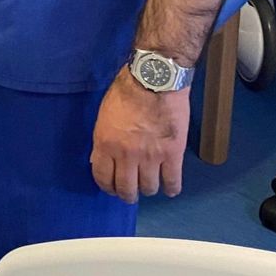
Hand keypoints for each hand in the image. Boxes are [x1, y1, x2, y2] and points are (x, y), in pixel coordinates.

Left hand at [90, 70, 189, 202]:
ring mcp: (151, 156)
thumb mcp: (104, 116)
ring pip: (149, 188)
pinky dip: (171, 189)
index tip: (112, 188)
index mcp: (106, 144)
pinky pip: (172, 181)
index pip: (103, 178)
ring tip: (150, 186)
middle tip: (130, 194)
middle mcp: (127, 155)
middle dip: (127, 195)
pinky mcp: (173, 154)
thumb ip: (104, 140)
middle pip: (126, 189)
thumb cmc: (126, 92)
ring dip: (149, 189)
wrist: (154, 80)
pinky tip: (169, 188)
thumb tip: (102, 159)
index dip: (107, 187)